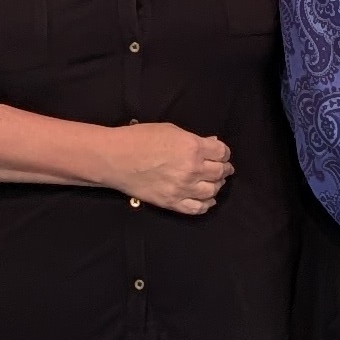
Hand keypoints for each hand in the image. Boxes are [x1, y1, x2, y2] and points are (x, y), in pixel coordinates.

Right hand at [103, 122, 232, 212]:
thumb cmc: (140, 139)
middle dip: (224, 169)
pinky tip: (208, 200)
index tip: (222, 154)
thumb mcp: (171, 130)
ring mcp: (183, 188)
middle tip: (224, 168)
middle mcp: (192, 169)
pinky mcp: (172, 203)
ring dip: (216, 186)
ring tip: (214, 182)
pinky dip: (206, 205)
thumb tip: (212, 143)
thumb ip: (194, 139)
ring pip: (212, 191)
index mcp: (193, 147)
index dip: (224, 152)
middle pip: (220, 172)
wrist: (116, 158)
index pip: (222, 152)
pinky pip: (197, 208)